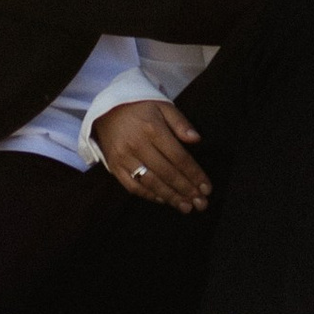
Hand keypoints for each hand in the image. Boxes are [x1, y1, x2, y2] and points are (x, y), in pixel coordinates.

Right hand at [93, 98, 208, 209]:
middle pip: (167, 173)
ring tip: (186, 206)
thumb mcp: (163, 106)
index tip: (207, 188)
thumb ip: (180, 123)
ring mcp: (124, 158)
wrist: (107, 109)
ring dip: (171, 197)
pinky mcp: (114, 167)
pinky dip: (149, 196)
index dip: (194, 174)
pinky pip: (133, 187)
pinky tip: (164, 200)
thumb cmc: (140, 107)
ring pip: (151, 183)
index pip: (179, 157)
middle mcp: (137, 145)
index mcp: (152, 129)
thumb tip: (197, 139)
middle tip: (201, 203)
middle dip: (186, 190)